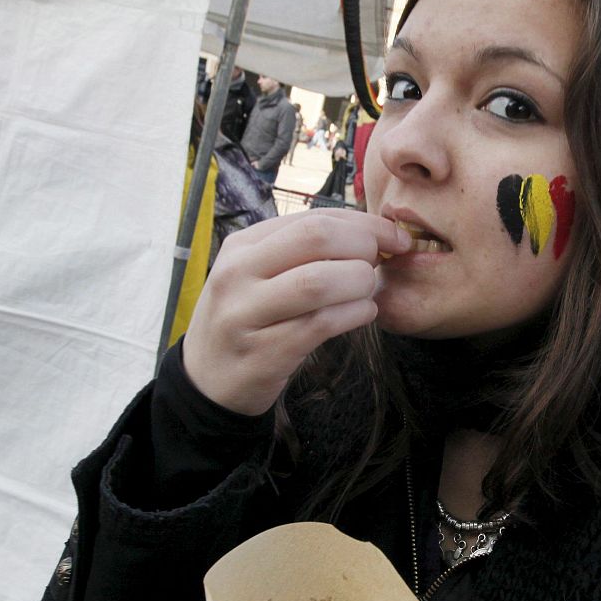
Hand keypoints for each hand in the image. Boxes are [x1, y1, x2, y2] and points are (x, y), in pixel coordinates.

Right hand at [182, 210, 411, 414]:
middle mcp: (238, 274)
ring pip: (319, 282)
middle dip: (364, 244)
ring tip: (368, 291)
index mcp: (242, 246)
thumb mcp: (258, 275)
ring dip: (359, 282)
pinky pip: (321, 324)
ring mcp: (246, 314)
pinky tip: (364, 313)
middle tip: (382, 261)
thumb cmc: (247, 320)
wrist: (207, 381)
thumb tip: (369, 233)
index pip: (312, 219)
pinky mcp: (263, 352)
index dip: (363, 223)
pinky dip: (354, 315)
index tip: (393, 236)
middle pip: (316, 238)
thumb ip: (301, 252)